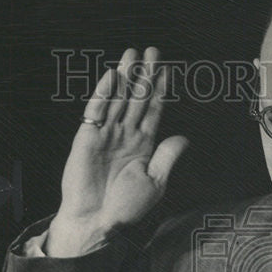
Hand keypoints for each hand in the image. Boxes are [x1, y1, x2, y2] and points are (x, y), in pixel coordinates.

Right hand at [47, 46, 188, 256]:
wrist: (98, 221)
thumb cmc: (126, 207)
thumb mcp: (155, 182)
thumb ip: (167, 158)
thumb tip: (183, 137)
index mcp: (143, 145)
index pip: (153, 111)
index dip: (160, 90)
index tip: (167, 70)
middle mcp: (125, 135)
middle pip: (137, 98)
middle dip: (144, 75)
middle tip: (152, 51)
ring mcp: (106, 134)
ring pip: (118, 99)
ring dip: (126, 76)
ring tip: (133, 54)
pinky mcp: (87, 137)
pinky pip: (97, 111)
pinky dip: (104, 94)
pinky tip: (114, 77)